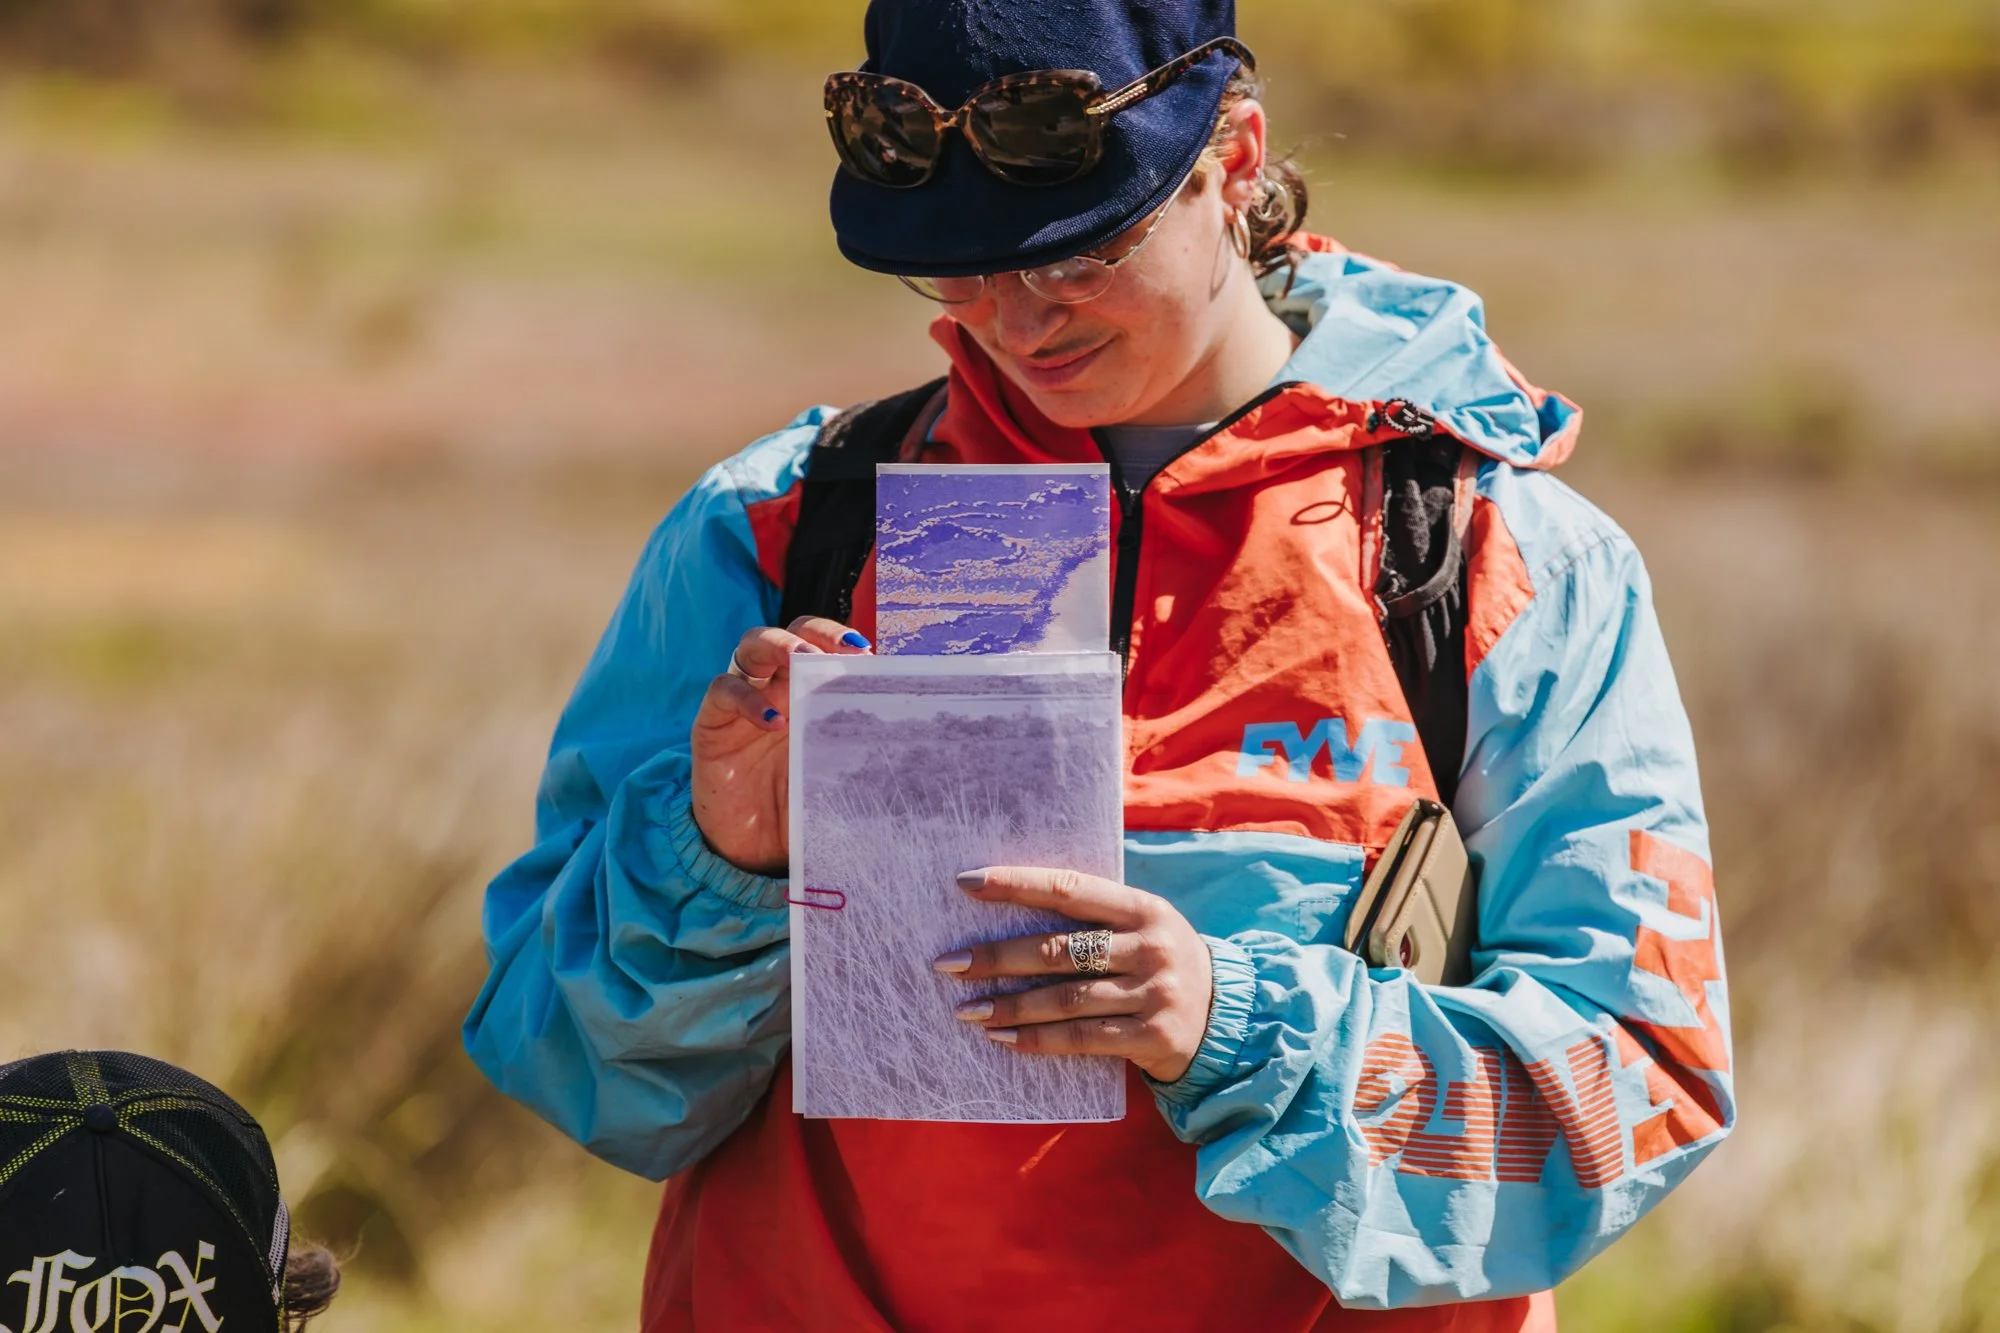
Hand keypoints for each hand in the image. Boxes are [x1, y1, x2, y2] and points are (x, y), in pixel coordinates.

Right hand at [690, 616, 869, 875]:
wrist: (754, 850)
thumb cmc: (800, 806)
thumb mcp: (835, 775)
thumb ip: (860, 752)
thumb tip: (915, 750)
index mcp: (807, 691)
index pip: (822, 645)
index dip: (840, 639)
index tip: (867, 655)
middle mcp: (775, 686)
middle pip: (790, 633)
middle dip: (814, 633)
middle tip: (836, 651)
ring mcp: (742, 699)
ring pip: (751, 646)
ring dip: (777, 644)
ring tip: (801, 658)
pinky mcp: (712, 722)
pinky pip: (723, 690)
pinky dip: (747, 698)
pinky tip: (772, 721)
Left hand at [932, 867, 1214, 1083]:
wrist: (1227, 1017)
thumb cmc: (1160, 962)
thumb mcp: (1143, 926)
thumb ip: (1093, 916)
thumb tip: (1010, 906)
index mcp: (1143, 908)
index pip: (1070, 888)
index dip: (1017, 883)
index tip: (966, 883)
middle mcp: (1150, 946)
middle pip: (1059, 950)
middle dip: (997, 956)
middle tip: (949, 963)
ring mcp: (1154, 993)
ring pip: (1066, 999)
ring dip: (1010, 1005)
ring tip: (967, 1009)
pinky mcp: (1152, 1037)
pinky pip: (1083, 1039)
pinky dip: (1037, 1040)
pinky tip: (1002, 1038)